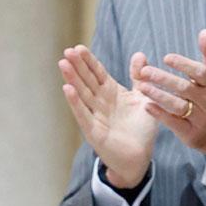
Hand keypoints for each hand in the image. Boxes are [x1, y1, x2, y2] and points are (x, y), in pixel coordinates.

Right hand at [59, 44, 158, 187]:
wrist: (139, 157)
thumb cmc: (141, 130)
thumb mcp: (143, 98)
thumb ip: (139, 78)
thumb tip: (139, 54)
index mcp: (111, 93)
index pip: (97, 73)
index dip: (89, 61)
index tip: (79, 47)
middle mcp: (100, 102)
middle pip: (87, 80)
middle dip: (77, 66)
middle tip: (68, 51)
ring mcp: (94, 116)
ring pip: (82, 94)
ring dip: (72, 79)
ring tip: (63, 64)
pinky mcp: (93, 131)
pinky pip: (83, 114)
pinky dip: (75, 102)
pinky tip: (67, 89)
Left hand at [133, 30, 205, 156]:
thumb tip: (205, 32)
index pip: (200, 72)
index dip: (184, 65)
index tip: (166, 57)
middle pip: (185, 88)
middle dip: (164, 79)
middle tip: (145, 71)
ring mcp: (200, 118)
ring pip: (178, 106)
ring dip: (159, 96)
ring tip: (142, 87)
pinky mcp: (190, 132)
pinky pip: (174, 123)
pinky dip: (160, 115)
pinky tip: (146, 106)